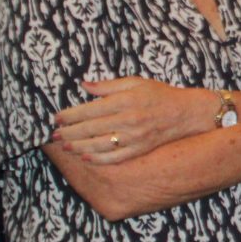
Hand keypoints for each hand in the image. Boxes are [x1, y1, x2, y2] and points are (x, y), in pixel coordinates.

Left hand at [52, 77, 219, 164]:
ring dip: (78, 146)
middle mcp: (128, 120)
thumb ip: (108, 86)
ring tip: (65, 146)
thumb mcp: (135, 82)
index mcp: (125, 101)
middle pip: (91, 129)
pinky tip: (85, 156)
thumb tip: (83, 86)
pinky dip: (97, 159)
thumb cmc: (159, 95)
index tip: (57, 118)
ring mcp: (134, 138)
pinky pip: (114, 158)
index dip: (71, 115)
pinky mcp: (139, 150)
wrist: (186, 114)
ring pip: (99, 145)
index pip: (90, 110)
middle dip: (69, 132)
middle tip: (54, 135)